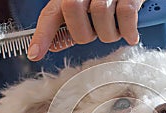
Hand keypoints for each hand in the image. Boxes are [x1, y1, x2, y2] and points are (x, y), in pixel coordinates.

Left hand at [27, 0, 143, 60]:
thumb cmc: (109, 1)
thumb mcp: (85, 9)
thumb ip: (70, 25)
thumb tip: (53, 45)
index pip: (50, 14)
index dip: (42, 35)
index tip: (35, 54)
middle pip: (72, 10)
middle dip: (84, 33)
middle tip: (94, 33)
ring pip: (101, 13)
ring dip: (109, 33)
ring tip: (114, 30)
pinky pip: (126, 14)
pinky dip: (128, 30)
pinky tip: (130, 36)